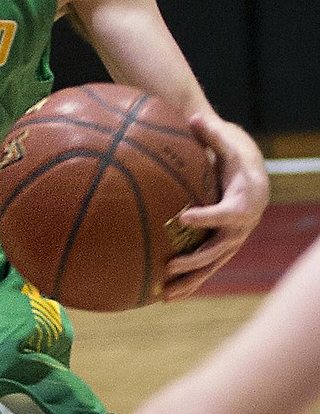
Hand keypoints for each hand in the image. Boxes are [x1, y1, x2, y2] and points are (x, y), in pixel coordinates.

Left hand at [163, 111, 268, 298]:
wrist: (250, 170)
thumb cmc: (235, 153)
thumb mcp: (227, 139)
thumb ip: (212, 132)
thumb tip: (194, 118)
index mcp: (245, 199)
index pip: (228, 212)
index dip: (209, 217)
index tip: (184, 217)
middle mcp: (243, 225)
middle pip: (220, 248)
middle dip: (195, 259)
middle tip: (169, 263)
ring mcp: (233, 239)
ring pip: (212, 265)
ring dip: (190, 281)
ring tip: (164, 294)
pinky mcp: (222, 247)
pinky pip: (206, 267)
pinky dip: (188, 282)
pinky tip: (163, 295)